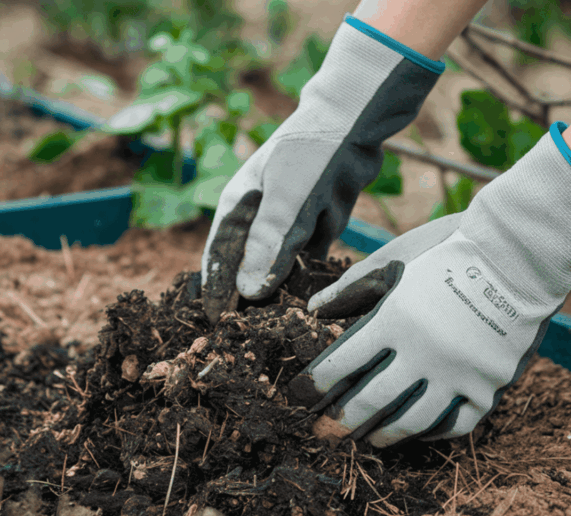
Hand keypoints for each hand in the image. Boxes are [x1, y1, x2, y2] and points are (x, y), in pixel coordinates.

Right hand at [200, 14, 443, 323]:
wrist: (353, 124)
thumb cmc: (311, 153)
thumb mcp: (288, 200)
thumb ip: (269, 245)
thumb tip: (249, 292)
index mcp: (237, 209)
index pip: (218, 259)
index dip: (216, 292)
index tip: (216, 324)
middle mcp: (258, 219)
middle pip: (248, 268)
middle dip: (249, 300)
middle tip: (251, 336)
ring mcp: (287, 223)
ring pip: (280, 268)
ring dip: (281, 293)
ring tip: (281, 329)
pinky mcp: (314, 225)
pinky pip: (308, 261)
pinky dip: (309, 278)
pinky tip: (313, 305)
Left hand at [288, 122, 570, 447]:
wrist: (522, 250)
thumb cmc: (451, 246)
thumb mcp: (396, 256)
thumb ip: (353, 286)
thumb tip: (313, 311)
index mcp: (395, 318)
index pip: (342, 363)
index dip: (314, 384)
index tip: (298, 396)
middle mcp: (425, 352)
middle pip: (372, 401)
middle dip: (340, 421)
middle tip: (322, 432)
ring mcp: (460, 372)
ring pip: (413, 420)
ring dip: (384, 434)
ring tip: (368, 439)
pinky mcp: (491, 383)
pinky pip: (458, 422)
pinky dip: (434, 431)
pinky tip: (418, 430)